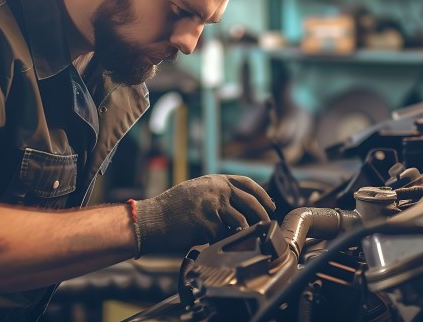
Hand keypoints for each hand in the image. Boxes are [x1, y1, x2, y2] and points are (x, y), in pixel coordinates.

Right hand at [135, 175, 274, 253]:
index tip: (270, 205)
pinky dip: (224, 241)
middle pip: (251, 202)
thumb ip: (218, 193)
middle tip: (265, 225)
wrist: (151, 220)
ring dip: (244, 232)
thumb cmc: (172, 209)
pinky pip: (225, 236)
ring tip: (239, 237)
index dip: (262, 195)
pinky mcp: (208, 224)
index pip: (247, 183)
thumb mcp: (197, 191)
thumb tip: (243, 204)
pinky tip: (217, 242)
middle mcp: (217, 190)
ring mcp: (213, 206)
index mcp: (215, 180)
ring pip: (241, 221)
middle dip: (262, 216)